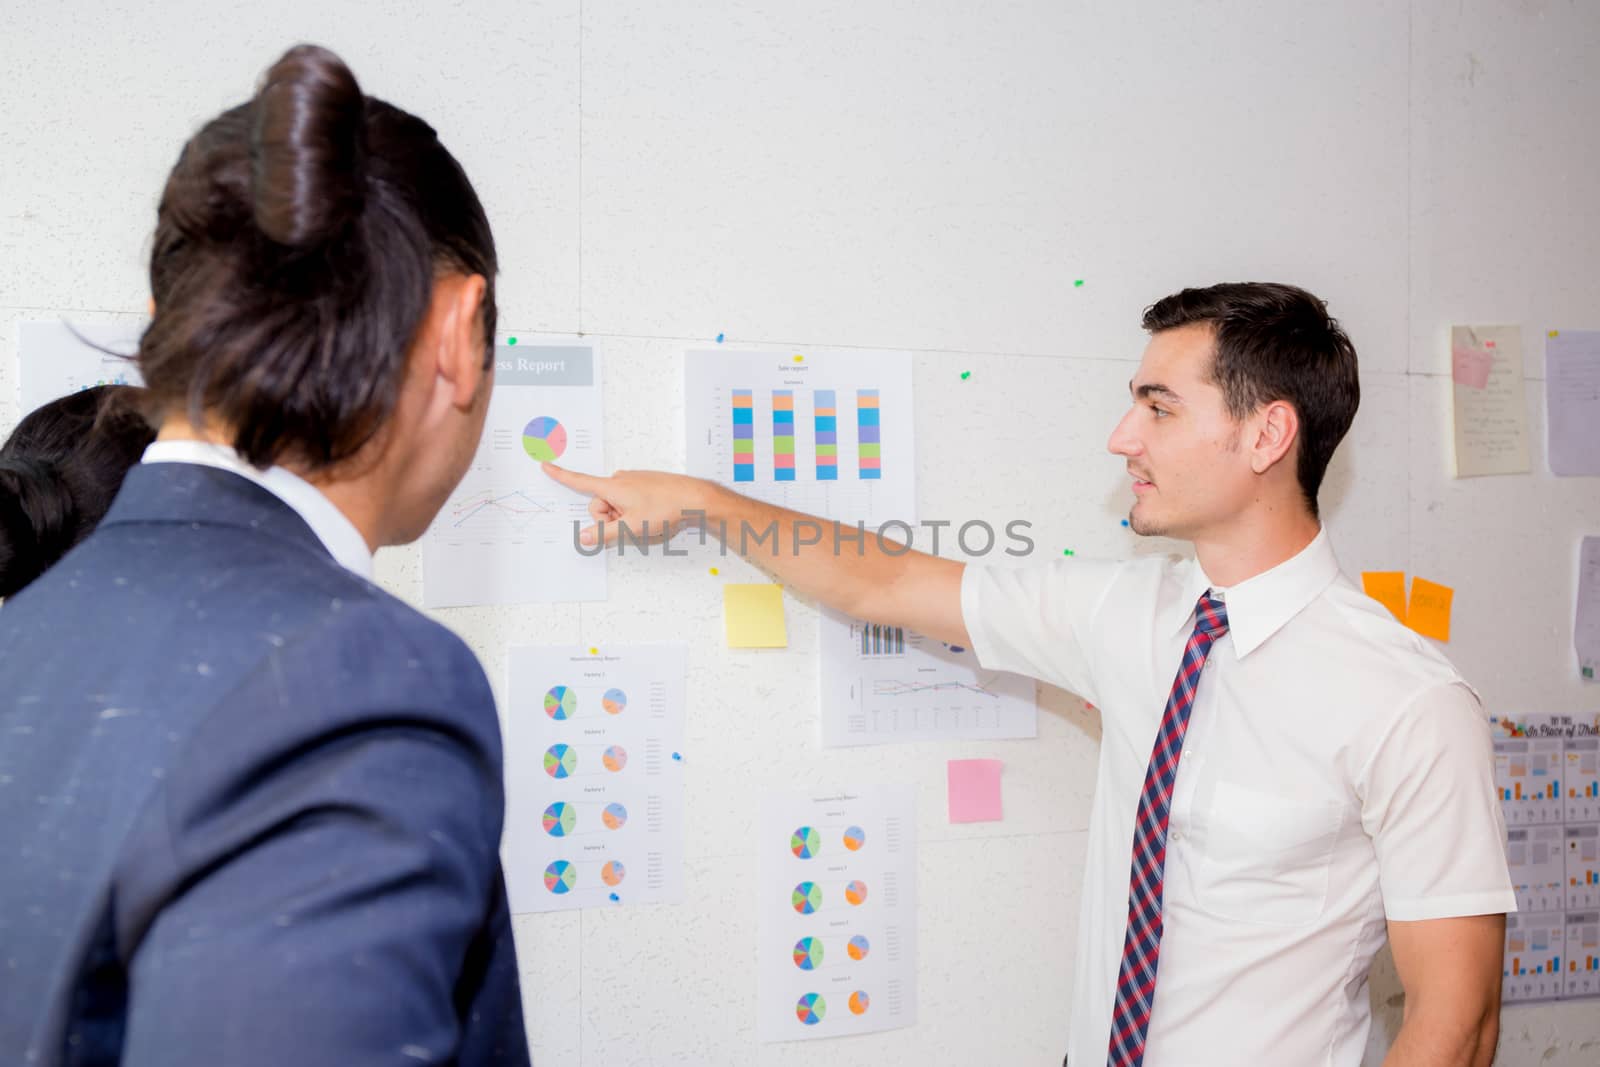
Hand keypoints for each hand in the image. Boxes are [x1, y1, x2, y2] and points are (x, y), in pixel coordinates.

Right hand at [542, 464, 713, 546]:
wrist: (695, 498)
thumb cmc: (665, 509)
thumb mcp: (631, 527)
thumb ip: (604, 534)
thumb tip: (583, 537)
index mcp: (612, 486)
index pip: (579, 481)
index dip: (560, 475)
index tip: (545, 465)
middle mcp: (620, 479)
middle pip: (600, 504)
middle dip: (609, 518)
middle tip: (630, 525)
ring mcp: (634, 481)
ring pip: (616, 504)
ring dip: (624, 516)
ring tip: (646, 520)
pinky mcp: (645, 485)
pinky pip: (630, 501)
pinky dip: (634, 511)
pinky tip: (652, 514)